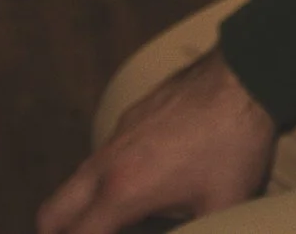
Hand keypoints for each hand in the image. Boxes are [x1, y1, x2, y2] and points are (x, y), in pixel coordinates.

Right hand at [36, 50, 275, 233]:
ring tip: (123, 221)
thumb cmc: (236, 145)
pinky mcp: (129, 118)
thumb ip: (197, 232)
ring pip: (75, 184)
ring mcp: (114, 137)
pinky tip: (147, 183)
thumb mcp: (222, 205)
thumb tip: (189, 233)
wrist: (244, 77)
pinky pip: (100, 159)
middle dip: (60, 233)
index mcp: (122, 192)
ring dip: (85, 209)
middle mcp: (106, 164)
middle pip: (51, 215)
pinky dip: (106, 180)